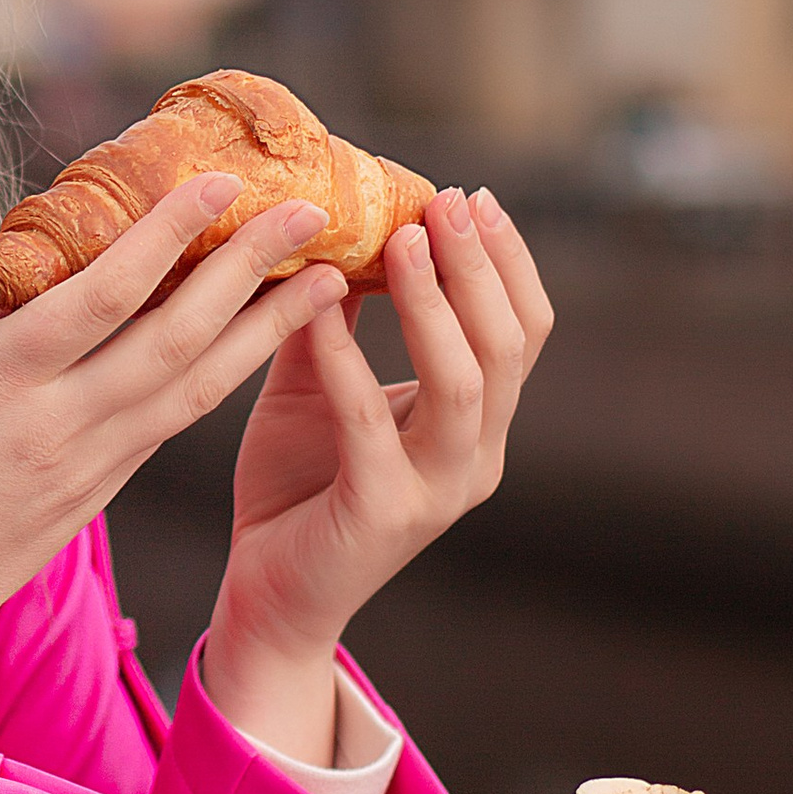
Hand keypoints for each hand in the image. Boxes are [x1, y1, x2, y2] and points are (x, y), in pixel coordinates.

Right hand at [0, 177, 344, 765]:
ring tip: (327, 276)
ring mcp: (90, 465)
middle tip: (309, 211)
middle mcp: (58, 424)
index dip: (166, 236)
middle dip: (247, 270)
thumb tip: (38, 256)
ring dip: (267, 329)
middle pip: (174, 338)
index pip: (101, 298)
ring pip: (197, 388)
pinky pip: (174, 419)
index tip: (217, 182)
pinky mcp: (105, 491)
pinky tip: (260, 334)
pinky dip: (224, 370)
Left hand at [200, 188, 553, 760]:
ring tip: (404, 240)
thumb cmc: (297, 484)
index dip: (507, 263)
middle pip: (509, 348)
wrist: (268, 595)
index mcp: (477, 424)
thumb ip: (335, 314)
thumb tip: (336, 225)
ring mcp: (438, 491)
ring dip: (435, 304)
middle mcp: (476, 456)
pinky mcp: (383, 515)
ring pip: (464, 384)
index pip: (523, 332)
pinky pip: (372, 424)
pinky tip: (317, 309)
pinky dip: (348, 359)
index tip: (472, 197)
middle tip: (445, 202)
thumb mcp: (318, 383)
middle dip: (480, 267)